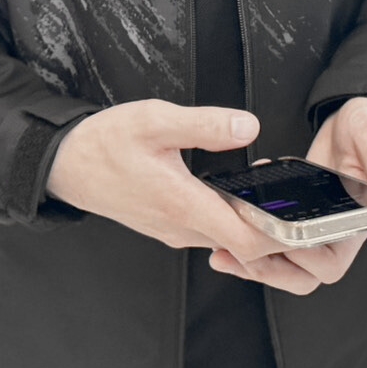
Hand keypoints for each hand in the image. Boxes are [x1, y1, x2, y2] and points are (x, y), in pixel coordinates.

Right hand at [46, 101, 281, 259]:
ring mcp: (174, 230)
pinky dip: (228, 217)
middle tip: (294, 196)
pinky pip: (208, 230)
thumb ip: (205, 124)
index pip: (248, 243)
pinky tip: (236, 191)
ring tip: (268, 189)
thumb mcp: (155, 120)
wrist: (67, 164)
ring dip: (251, 222)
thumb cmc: (106, 143)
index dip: (279, 234)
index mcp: (184, 206)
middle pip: (243, 247)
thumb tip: (248, 127)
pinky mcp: (167, 224)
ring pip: (226, 240)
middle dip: (273, 227)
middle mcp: (182, 228)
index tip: (300, 213)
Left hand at [209, 97, 366, 296]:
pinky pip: (271, 248)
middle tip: (233, 252)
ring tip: (220, 252)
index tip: (271, 242)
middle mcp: (336, 237)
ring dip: (251, 265)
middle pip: (301, 275)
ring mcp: (313, 234)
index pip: (329, 262)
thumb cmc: (366, 128)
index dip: (301, 260)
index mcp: (359, 224)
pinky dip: (247, 245)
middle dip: (266, 269)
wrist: (349, 123)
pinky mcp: (294, 224)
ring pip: (283, 268)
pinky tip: (222, 229)